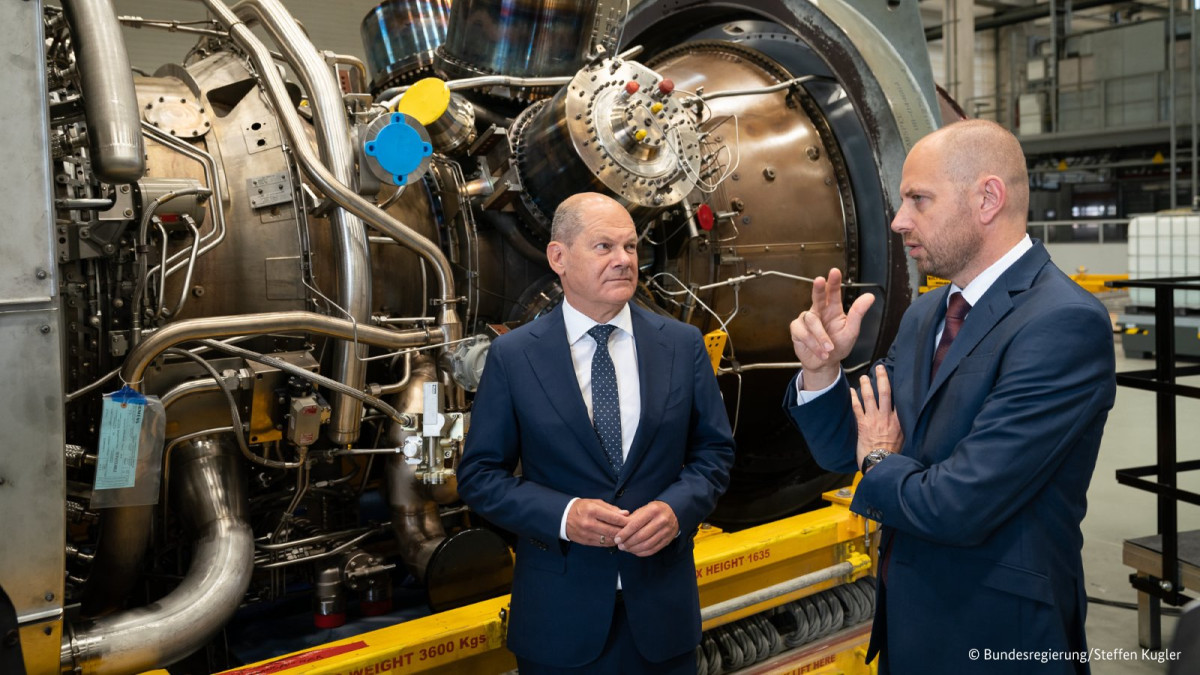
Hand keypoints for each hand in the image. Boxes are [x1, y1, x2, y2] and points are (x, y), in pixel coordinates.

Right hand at [566, 499, 629, 546]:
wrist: (563, 517)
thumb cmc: (582, 508)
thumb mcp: (595, 502)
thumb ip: (611, 508)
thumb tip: (626, 514)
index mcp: (592, 510)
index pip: (613, 518)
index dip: (625, 521)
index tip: (633, 521)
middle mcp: (589, 523)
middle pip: (612, 530)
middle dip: (624, 531)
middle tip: (633, 530)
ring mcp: (587, 534)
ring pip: (608, 539)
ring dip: (619, 538)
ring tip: (626, 536)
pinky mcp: (586, 542)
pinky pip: (603, 544)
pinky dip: (611, 542)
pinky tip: (616, 539)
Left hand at [613, 501, 677, 556]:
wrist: (673, 513)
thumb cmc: (653, 511)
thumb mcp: (643, 510)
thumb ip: (631, 519)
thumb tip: (618, 530)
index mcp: (653, 510)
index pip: (636, 524)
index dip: (624, 533)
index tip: (617, 539)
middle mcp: (661, 520)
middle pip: (641, 536)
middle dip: (628, 543)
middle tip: (620, 546)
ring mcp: (666, 531)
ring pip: (647, 544)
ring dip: (634, 549)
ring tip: (626, 549)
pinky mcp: (668, 540)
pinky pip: (653, 549)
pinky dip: (642, 552)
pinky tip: (635, 551)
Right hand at [790, 268, 875, 390]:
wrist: (825, 364)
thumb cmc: (838, 346)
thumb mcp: (851, 331)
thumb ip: (858, 313)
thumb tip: (869, 296)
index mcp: (833, 309)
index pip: (833, 292)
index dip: (834, 282)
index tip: (835, 272)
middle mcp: (819, 311)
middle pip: (817, 296)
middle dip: (819, 289)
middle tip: (819, 281)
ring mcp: (807, 320)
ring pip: (811, 320)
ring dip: (821, 336)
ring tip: (829, 348)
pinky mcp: (797, 330)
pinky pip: (803, 333)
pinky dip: (813, 344)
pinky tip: (820, 351)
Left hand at [852, 365, 902, 468]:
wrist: (882, 464)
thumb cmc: (892, 454)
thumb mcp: (904, 439)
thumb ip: (902, 426)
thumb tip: (904, 418)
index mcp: (899, 421)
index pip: (898, 399)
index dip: (897, 386)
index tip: (896, 376)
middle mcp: (887, 417)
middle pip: (885, 393)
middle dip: (882, 378)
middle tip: (879, 368)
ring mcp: (874, 420)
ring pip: (870, 397)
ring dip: (866, 385)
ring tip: (864, 377)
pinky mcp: (863, 425)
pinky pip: (857, 408)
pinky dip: (854, 398)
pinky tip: (851, 391)